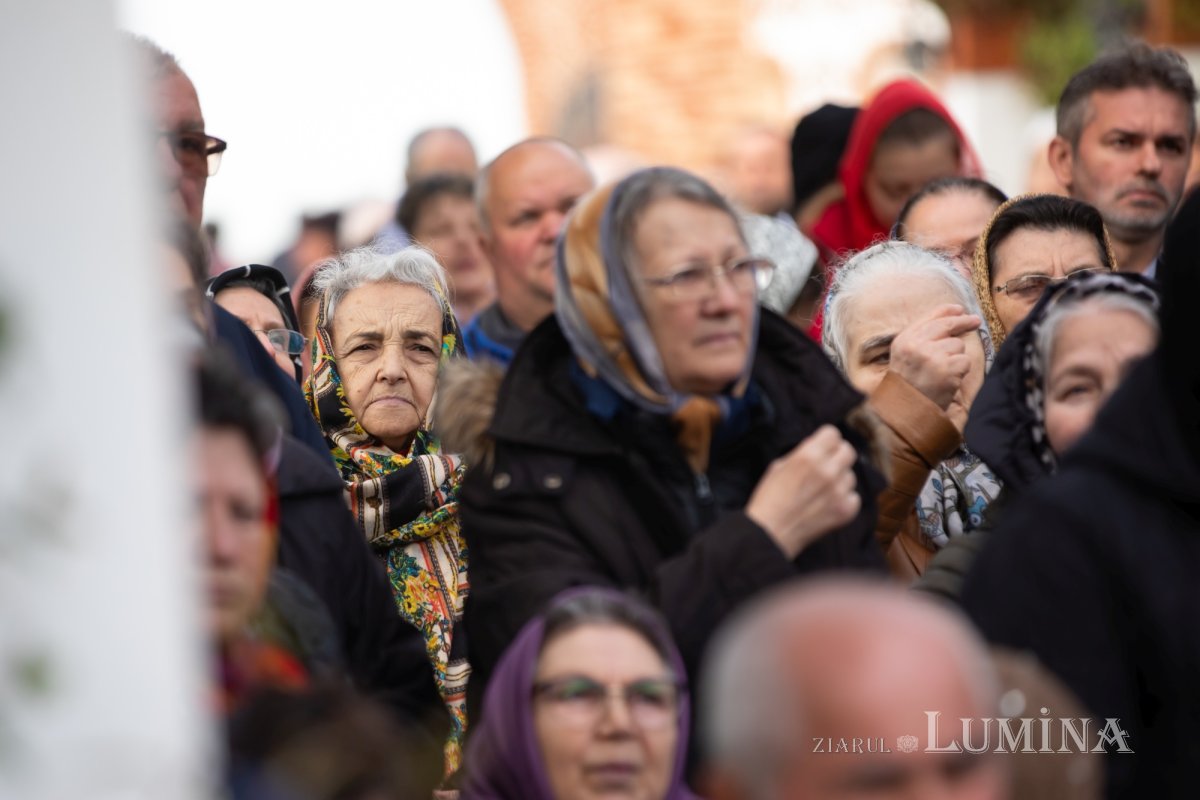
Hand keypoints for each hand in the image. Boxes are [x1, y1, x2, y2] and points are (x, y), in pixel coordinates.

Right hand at [746, 425, 860, 558]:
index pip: (833, 434)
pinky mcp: (846, 511)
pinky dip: (844, 499)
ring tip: (823, 490)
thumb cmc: (768, 500)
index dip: (826, 440)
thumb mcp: (778, 467)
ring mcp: (839, 492)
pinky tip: (828, 504)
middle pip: (848, 451)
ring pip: (851, 475)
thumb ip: (801, 454)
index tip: (822, 447)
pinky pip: (854, 497)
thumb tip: (817, 448)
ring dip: (840, 479)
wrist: (769, 534)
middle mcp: (828, 471)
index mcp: (808, 455)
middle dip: (837, 455)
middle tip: (827, 465)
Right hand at [887, 304, 980, 410]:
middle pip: (947, 326)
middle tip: (975, 321)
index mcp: (904, 340)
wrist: (906, 411)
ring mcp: (932, 356)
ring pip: (958, 345)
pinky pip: (965, 361)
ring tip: (942, 372)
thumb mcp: (905, 355)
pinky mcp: (947, 369)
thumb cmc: (908, 384)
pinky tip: (948, 379)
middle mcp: (916, 345)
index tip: (961, 310)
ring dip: (956, 357)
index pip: (930, 318)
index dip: (948, 311)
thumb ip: (922, 336)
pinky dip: (960, 370)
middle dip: (963, 323)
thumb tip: (954, 315)